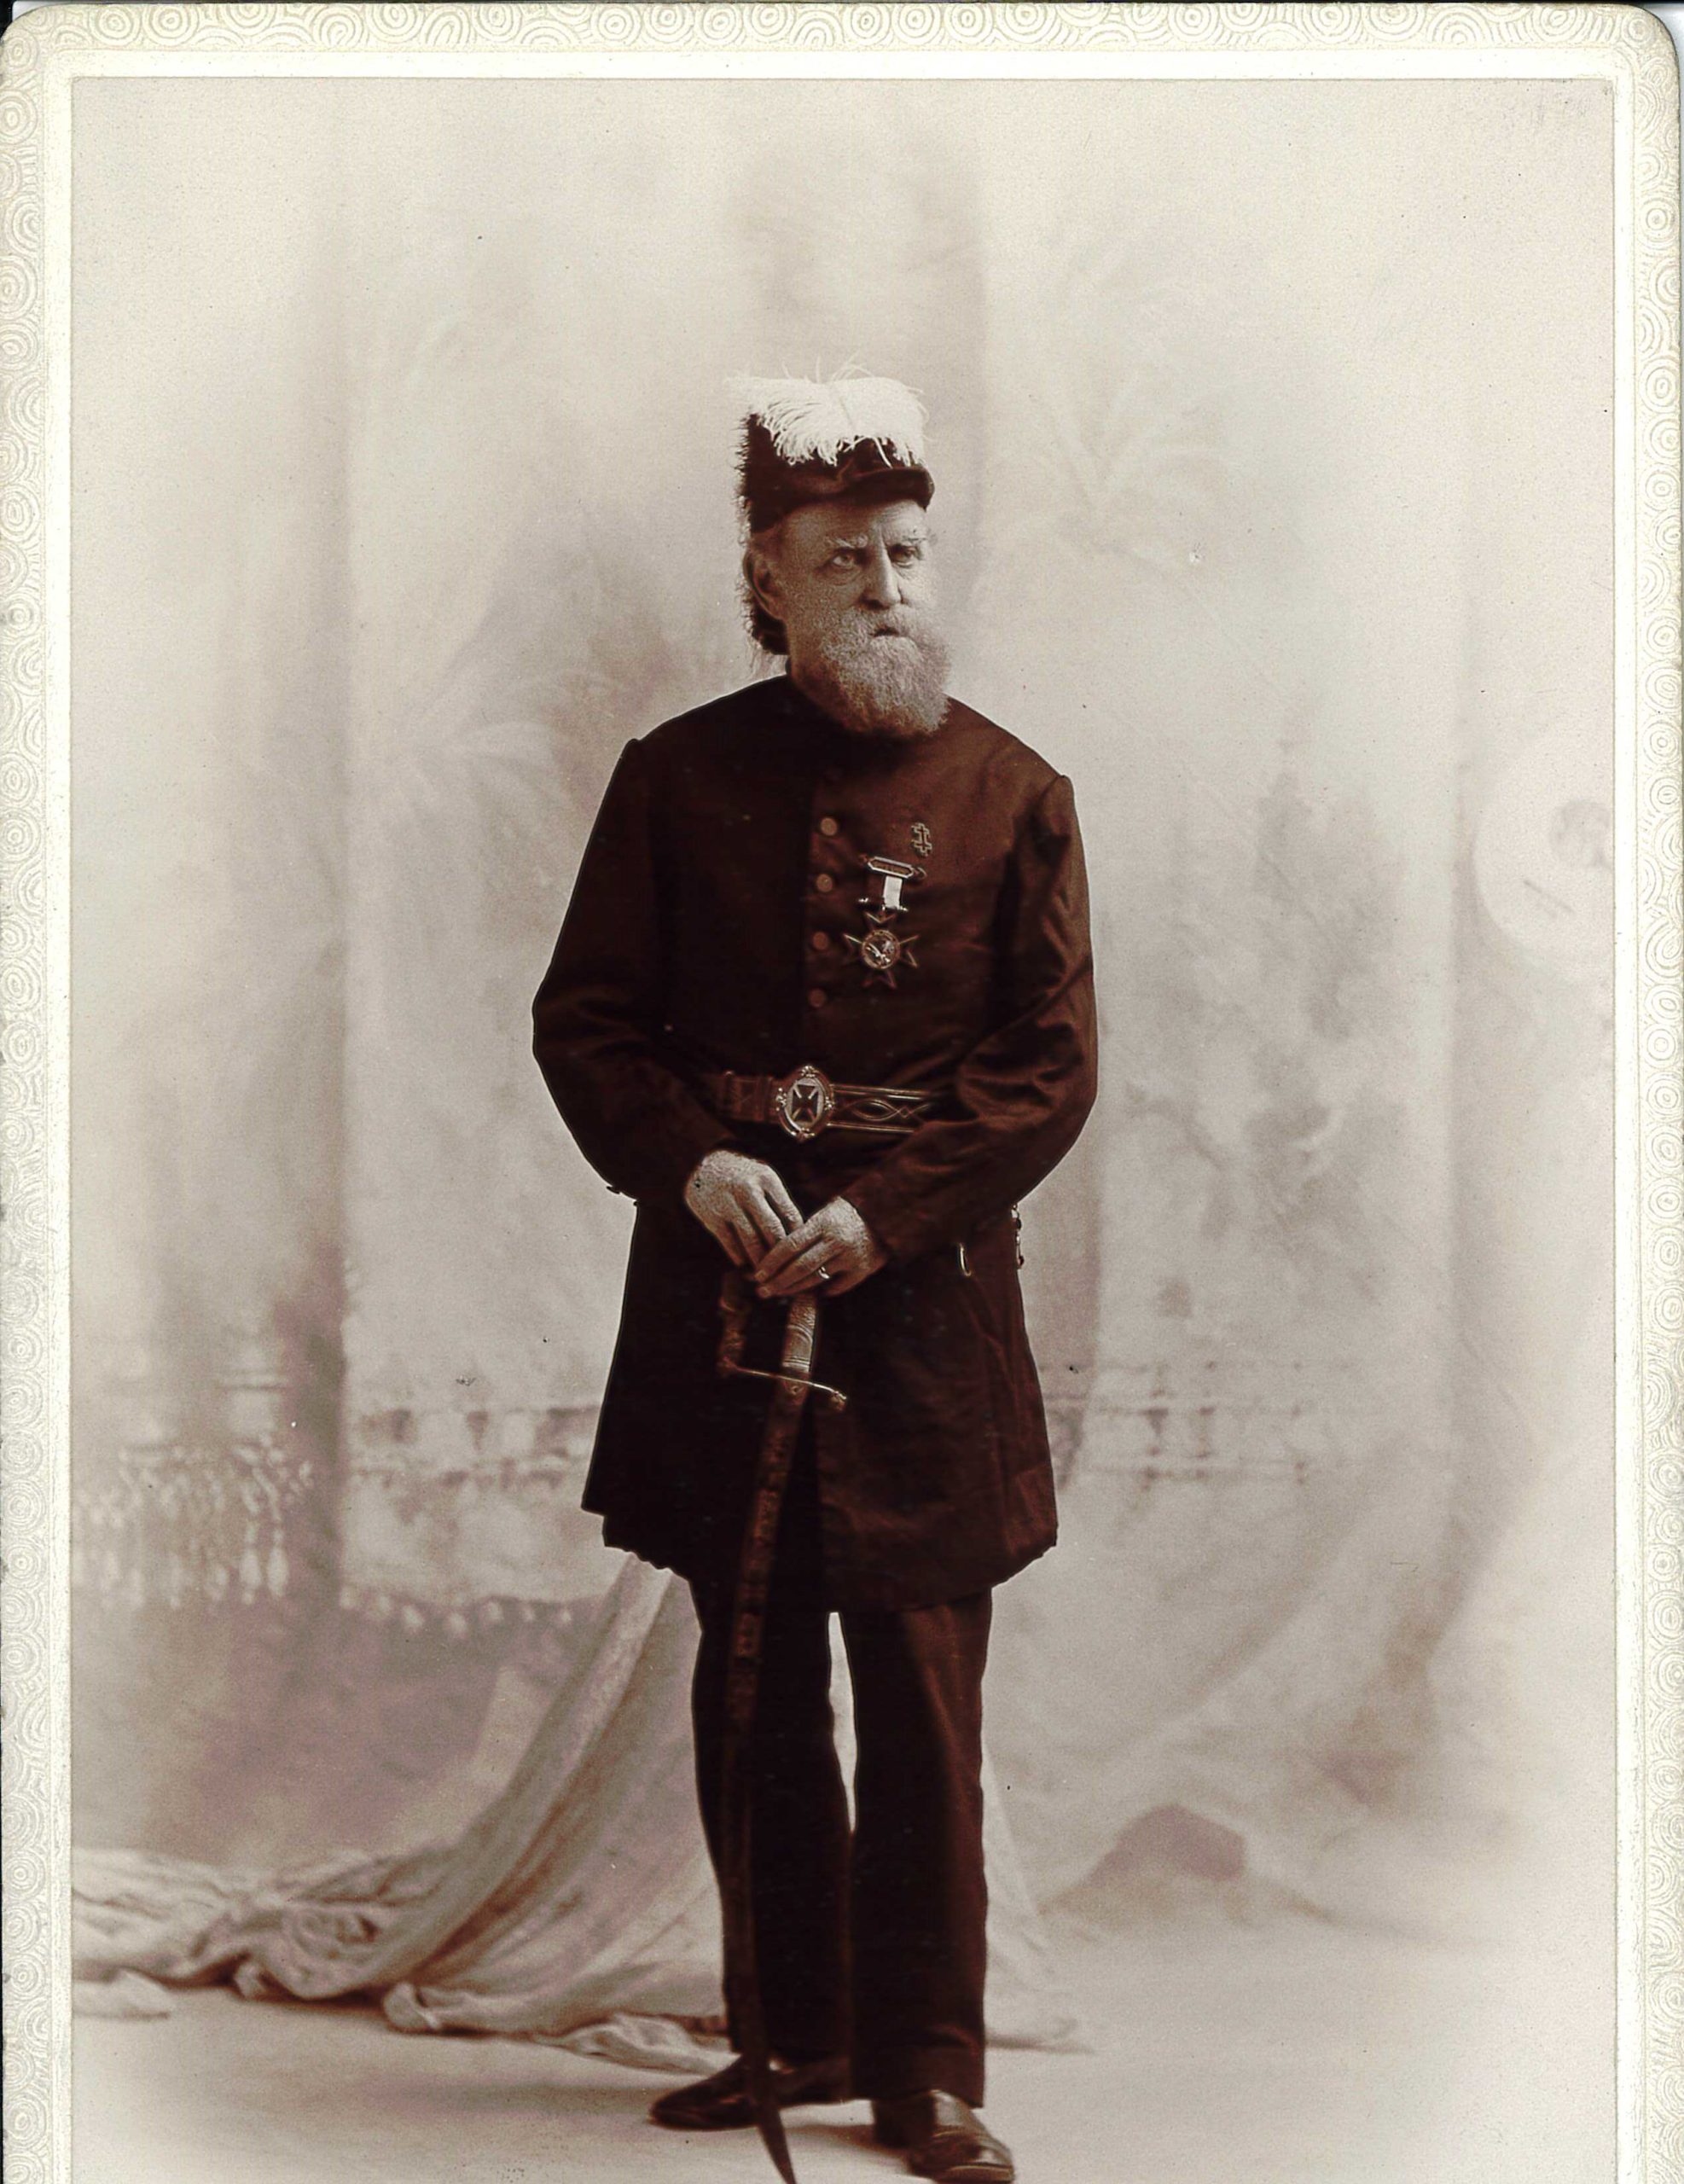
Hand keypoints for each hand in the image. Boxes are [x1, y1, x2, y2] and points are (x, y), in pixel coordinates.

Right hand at [683, 1148, 800, 1269]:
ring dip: (760, 1260)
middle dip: (780, 1253)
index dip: (796, 1237)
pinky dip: (740, 1257)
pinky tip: (745, 1264)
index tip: (799, 1251)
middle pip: (772, 1230)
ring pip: (751, 1240)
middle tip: (786, 1268)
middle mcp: (748, 1190)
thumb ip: (779, 1202)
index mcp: (766, 1179)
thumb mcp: (763, 1178)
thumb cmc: (742, 1176)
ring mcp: (728, 1204)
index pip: (789, 1214)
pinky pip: (730, 1244)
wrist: (701, 1165)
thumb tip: (797, 1234)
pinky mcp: (712, 1218)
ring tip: (766, 1271)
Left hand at [752, 1195, 886, 1299]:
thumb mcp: (825, 1212)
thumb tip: (773, 1252)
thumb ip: (804, 1231)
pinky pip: (836, 1287)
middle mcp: (835, 1241)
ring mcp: (850, 1257)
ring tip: (778, 1293)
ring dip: (793, 1289)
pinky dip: (821, 1291)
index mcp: (823, 1223)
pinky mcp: (862, 1270)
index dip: (771, 1261)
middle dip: (778, 1281)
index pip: (790, 1244)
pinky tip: (810, 1292)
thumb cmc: (847, 1213)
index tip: (757, 1273)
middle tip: (762, 1291)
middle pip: (800, 1266)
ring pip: (815, 1279)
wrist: (886, 1214)